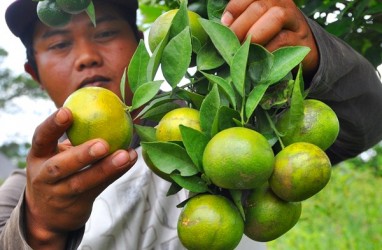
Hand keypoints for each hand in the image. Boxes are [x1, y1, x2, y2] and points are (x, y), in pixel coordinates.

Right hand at [25, 107, 136, 248]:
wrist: (47, 214)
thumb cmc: (58, 171)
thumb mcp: (55, 154)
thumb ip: (73, 135)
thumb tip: (104, 105)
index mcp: (38, 156)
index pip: (41, 138)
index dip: (52, 125)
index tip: (67, 111)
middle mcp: (44, 176)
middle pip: (60, 167)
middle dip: (82, 155)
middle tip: (103, 144)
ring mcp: (59, 193)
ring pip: (83, 182)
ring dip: (106, 168)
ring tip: (125, 155)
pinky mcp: (77, 204)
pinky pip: (99, 188)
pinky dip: (116, 173)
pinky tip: (130, 160)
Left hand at [222, 0, 318, 78]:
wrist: (303, 50)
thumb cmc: (270, 37)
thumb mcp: (255, 25)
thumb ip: (240, 23)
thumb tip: (216, 31)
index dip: (235, 7)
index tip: (224, 23)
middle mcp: (283, 3)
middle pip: (260, 5)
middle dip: (241, 25)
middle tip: (231, 43)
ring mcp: (294, 20)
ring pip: (276, 17)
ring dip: (255, 35)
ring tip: (243, 49)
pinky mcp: (301, 39)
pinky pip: (283, 40)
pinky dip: (266, 50)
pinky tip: (256, 59)